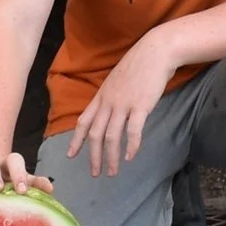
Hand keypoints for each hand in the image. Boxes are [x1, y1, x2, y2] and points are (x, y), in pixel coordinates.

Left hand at [68, 34, 180, 176]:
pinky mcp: (140, 106)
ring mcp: (123, 104)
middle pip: (95, 134)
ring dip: (111, 157)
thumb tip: (110, 112)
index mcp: (101, 96)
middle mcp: (108, 102)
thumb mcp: (117, 81)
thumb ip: (111, 97)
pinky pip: (132, 130)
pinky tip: (131, 157)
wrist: (155, 52)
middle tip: (94, 173)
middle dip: (93, 156)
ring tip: (112, 172)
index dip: (76, 140)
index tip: (70, 155)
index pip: (84, 121)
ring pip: (111, 136)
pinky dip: (131, 146)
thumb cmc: (138, 66)